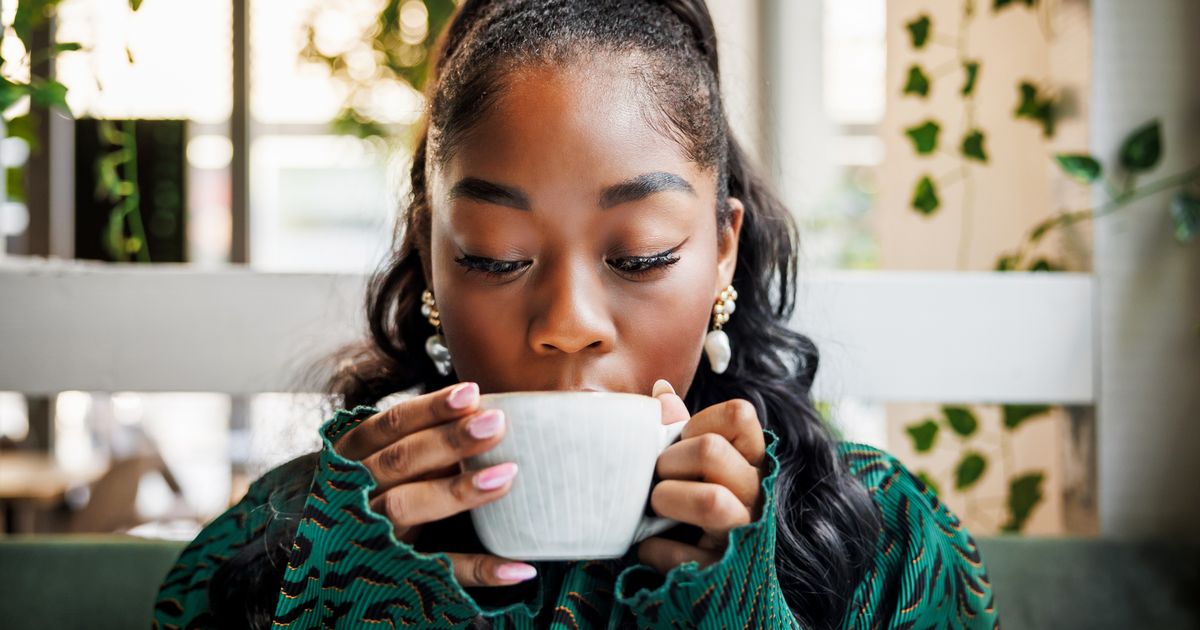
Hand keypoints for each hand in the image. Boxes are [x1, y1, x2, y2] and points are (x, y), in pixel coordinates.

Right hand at [333, 382, 537, 586]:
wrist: (330, 561)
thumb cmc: (378, 492)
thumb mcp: (385, 463)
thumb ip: (423, 442)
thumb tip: (487, 413)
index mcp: (354, 456)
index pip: (390, 425)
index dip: (430, 409)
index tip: (473, 393)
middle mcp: (354, 491)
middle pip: (399, 460)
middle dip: (448, 441)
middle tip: (497, 424)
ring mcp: (369, 534)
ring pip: (405, 506)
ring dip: (457, 491)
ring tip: (508, 477)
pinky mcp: (392, 575)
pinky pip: (437, 571)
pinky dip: (479, 570)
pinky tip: (520, 567)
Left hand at [637, 379, 766, 573]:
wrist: (713, 580)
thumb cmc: (696, 502)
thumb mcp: (693, 464)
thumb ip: (680, 429)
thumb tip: (661, 391)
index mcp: (752, 459)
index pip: (739, 414)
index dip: (699, 422)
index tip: (681, 442)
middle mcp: (758, 492)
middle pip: (711, 451)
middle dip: (669, 462)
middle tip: (658, 478)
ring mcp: (748, 533)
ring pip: (710, 501)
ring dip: (667, 500)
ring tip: (657, 507)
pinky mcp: (727, 573)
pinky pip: (684, 555)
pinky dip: (655, 549)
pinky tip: (652, 546)